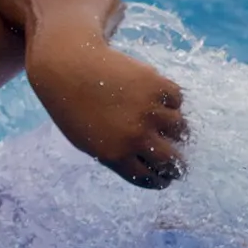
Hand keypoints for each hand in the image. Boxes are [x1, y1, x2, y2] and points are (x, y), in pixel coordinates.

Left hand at [26, 30, 187, 188]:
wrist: (68, 67)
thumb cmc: (74, 106)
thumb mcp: (88, 140)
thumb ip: (117, 153)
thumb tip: (151, 162)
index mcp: (114, 155)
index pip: (149, 178)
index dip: (161, 180)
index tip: (166, 178)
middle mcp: (135, 136)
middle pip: (172, 161)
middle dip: (177, 165)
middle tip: (179, 161)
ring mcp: (148, 111)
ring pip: (180, 129)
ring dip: (175, 129)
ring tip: (166, 124)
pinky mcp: (157, 86)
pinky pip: (177, 100)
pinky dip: (171, 101)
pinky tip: (159, 99)